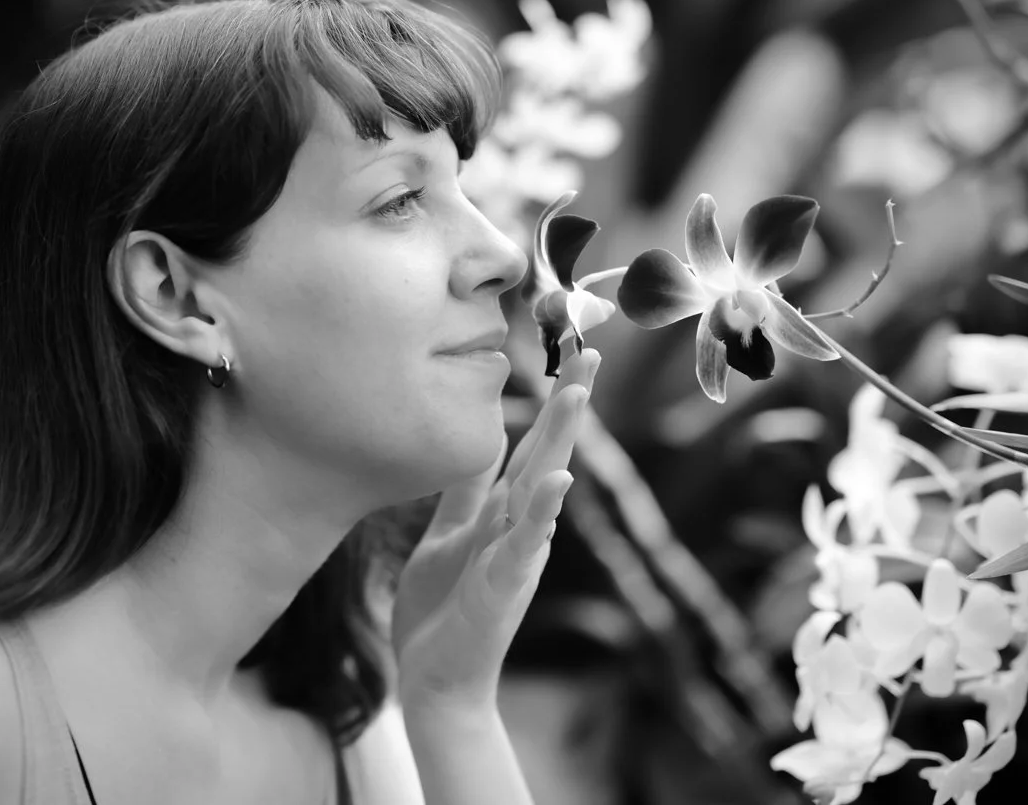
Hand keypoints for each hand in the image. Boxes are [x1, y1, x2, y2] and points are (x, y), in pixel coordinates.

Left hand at [391, 349, 600, 710]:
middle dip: (569, 403)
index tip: (572, 348)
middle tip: (591, 351)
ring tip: (576, 396)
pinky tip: (557, 482)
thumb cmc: (443, 610)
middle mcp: (518, 526)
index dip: (551, 397)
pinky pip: (525, 544)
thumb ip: (467, 490)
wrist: (436, 680)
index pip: (532, 441)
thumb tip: (485, 437)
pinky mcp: (504, 587)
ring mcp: (516, 555)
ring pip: (543, 489)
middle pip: (548, 452)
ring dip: (560, 442)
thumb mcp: (449, 534)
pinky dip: (542, 513)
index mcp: (503, 511)